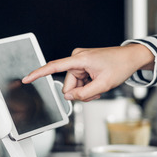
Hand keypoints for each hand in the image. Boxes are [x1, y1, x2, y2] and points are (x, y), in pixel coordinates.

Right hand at [21, 44, 153, 101]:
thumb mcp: (103, 84)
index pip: (54, 67)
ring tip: (99, 85)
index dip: (38, 74)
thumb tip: (70, 97)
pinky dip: (88, 86)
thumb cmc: (119, 66)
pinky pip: (79, 82)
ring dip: (86, 90)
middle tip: (96, 90)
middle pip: (68, 85)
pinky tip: (97, 83)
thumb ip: (84, 94)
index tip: (27, 78)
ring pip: (74, 86)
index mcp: (79, 59)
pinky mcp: (82, 66)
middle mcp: (76, 59)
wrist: (130, 58)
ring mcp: (79, 62)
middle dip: (80, 92)